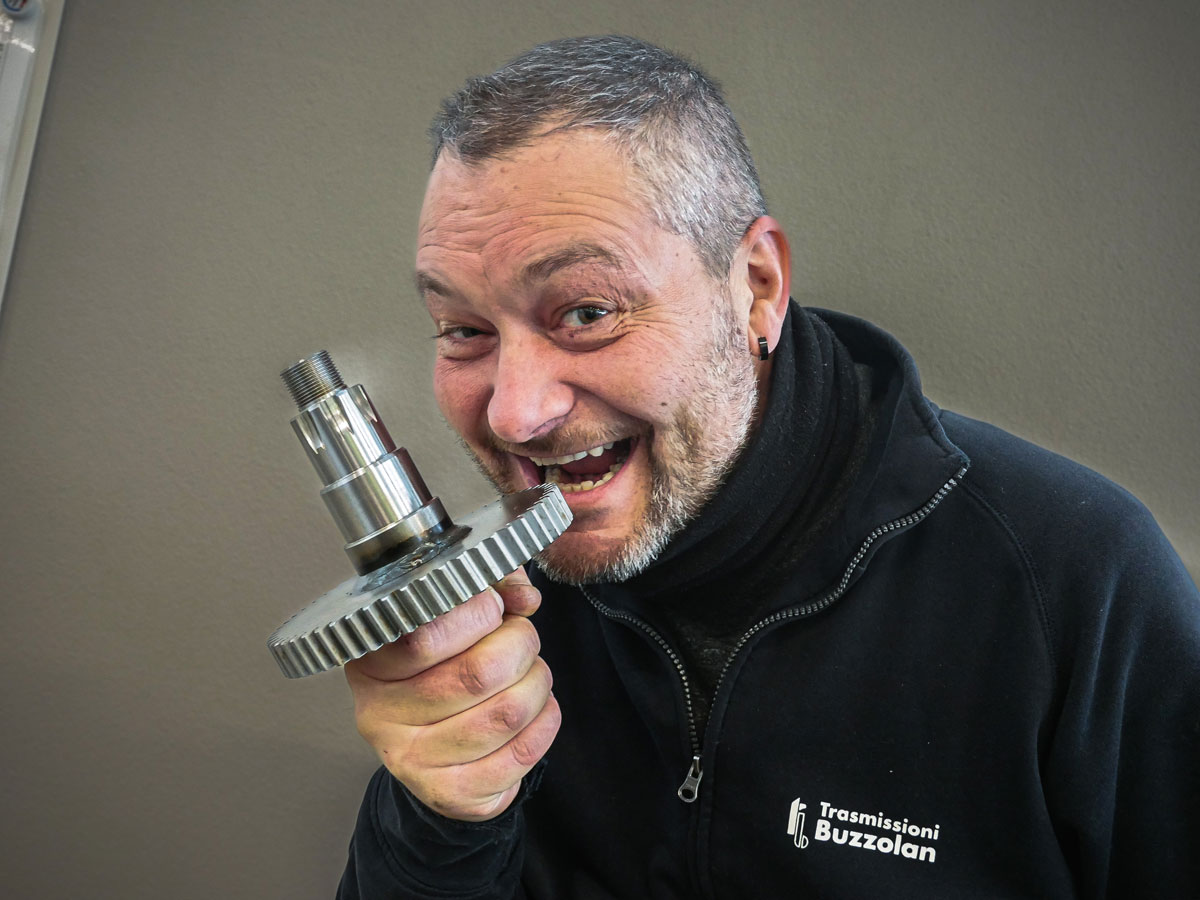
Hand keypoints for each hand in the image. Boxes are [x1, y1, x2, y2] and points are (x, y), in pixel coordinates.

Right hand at [344, 567, 560, 820]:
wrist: (435, 750)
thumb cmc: (444, 668)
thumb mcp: (454, 617)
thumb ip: (489, 587)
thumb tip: (523, 595)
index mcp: (370, 661)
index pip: (425, 635)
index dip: (478, 612)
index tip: (495, 605)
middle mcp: (379, 714)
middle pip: (478, 674)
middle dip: (521, 645)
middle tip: (522, 639)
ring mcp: (411, 761)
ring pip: (507, 713)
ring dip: (537, 684)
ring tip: (531, 674)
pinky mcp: (449, 794)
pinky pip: (521, 755)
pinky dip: (545, 723)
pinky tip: (536, 711)